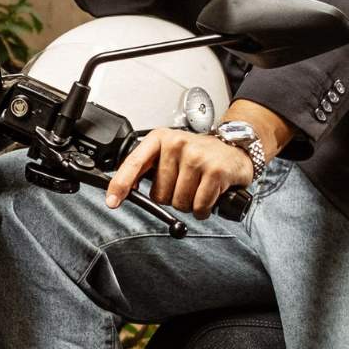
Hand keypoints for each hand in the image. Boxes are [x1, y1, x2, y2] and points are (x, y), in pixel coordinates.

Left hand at [105, 128, 254, 217]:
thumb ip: (148, 168)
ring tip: (198, 187)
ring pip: (179, 202)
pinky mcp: (214, 172)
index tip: (112, 201)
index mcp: (160, 139)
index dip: (120, 184)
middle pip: (159, 194)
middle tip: (185, 184)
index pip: (134, 163)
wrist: (235, 148)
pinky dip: (203, 209)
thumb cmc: (200, 154)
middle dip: (172, 197)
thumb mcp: (170, 153)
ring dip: (189, 204)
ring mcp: (196, 157)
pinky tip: (208, 196)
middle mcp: (177, 144)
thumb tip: (123, 191)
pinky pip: (199, 206)